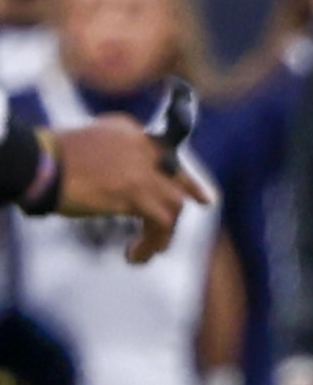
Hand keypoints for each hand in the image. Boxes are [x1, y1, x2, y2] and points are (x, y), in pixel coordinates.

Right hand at [54, 117, 210, 263]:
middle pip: (176, 179)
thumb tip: (123, 185)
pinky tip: (135, 254)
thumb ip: (113, 156)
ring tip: (147, 251)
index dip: (183, 177)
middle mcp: (142, 146)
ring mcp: (142, 169)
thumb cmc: (50, 159)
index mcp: (129, 131)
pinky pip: (161, 223)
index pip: (166, 154)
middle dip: (189, 195)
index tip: (197, 195)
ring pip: (174, 205)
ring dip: (163, 233)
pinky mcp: (136, 192)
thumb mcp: (89, 145)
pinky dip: (151, 242)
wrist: (38, 163)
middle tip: (202, 207)